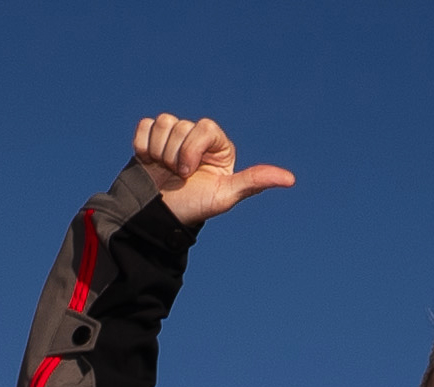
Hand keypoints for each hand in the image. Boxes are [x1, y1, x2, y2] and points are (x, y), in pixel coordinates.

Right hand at [133, 114, 293, 225]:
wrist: (158, 216)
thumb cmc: (193, 207)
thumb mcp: (225, 196)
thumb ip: (254, 182)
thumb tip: (290, 179)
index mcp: (218, 145)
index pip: (205, 127)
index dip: (192, 149)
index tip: (188, 172)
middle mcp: (197, 136)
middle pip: (181, 125)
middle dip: (174, 156)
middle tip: (177, 176)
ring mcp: (174, 134)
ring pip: (163, 123)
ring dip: (158, 153)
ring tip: (164, 171)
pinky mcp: (152, 135)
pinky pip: (145, 126)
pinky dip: (142, 146)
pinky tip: (150, 163)